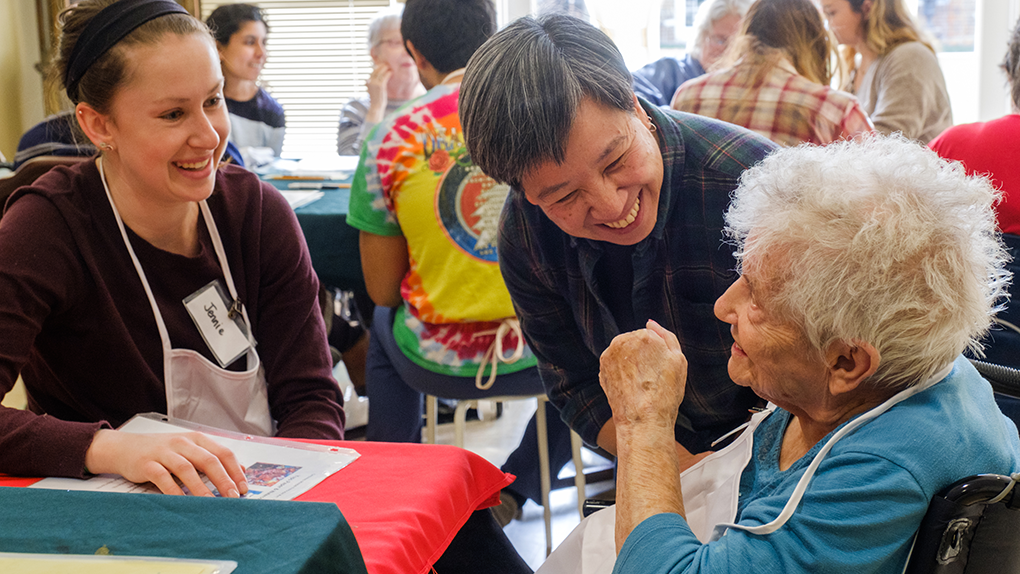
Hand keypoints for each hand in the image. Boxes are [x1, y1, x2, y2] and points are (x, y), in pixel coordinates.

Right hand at [85, 429, 247, 497]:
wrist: (124, 447)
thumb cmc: (161, 451)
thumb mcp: (189, 449)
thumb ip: (212, 457)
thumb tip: (242, 469)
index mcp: (196, 439)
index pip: (223, 453)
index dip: (235, 470)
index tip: (244, 487)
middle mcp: (183, 443)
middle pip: (208, 461)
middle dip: (223, 480)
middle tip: (233, 497)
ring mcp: (164, 452)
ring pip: (187, 469)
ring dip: (201, 488)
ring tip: (211, 503)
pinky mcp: (148, 464)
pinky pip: (164, 478)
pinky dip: (175, 492)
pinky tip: (183, 503)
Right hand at [365, 63, 392, 116]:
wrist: (376, 106)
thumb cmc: (376, 99)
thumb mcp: (373, 89)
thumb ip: (374, 83)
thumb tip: (379, 77)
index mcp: (367, 82)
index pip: (372, 72)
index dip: (377, 67)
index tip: (382, 65)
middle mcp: (369, 81)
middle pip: (375, 70)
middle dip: (381, 66)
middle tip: (386, 64)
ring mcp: (374, 83)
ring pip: (380, 72)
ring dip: (385, 68)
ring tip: (389, 67)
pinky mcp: (380, 85)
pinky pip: (384, 77)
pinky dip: (388, 73)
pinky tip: (391, 72)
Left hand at [599, 319, 687, 429]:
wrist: (642, 420)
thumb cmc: (665, 394)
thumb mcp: (679, 361)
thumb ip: (666, 336)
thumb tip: (650, 323)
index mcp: (645, 336)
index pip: (651, 336)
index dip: (657, 354)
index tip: (659, 369)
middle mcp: (624, 340)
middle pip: (636, 342)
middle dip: (642, 355)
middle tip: (651, 377)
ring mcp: (610, 353)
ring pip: (624, 351)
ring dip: (630, 362)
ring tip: (640, 382)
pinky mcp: (602, 366)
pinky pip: (615, 362)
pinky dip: (621, 371)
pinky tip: (630, 385)